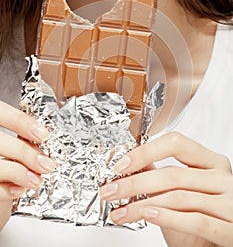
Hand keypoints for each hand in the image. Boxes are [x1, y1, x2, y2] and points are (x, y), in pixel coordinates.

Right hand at [0, 101, 54, 229]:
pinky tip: (20, 190)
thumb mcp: (12, 135)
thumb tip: (47, 138)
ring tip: (37, 180)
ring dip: (20, 174)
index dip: (21, 122)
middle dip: (25, 152)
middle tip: (47, 164)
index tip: (43, 134)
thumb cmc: (6, 147)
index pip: (2, 112)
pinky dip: (7, 190)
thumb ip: (23, 133)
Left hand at [99, 132, 232, 246]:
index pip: (176, 143)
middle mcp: (222, 178)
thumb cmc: (201, 215)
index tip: (121, 165)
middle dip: (134, 183)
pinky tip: (147, 216)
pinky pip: (194, 220)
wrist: (214, 243)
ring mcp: (229, 202)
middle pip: (172, 174)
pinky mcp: (230, 228)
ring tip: (120, 211)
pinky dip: (167, 218)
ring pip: (178, 198)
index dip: (145, 151)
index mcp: (211, 161)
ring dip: (141, 205)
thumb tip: (128, 163)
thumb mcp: (182, 190)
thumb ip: (161, 174)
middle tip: (110, 190)